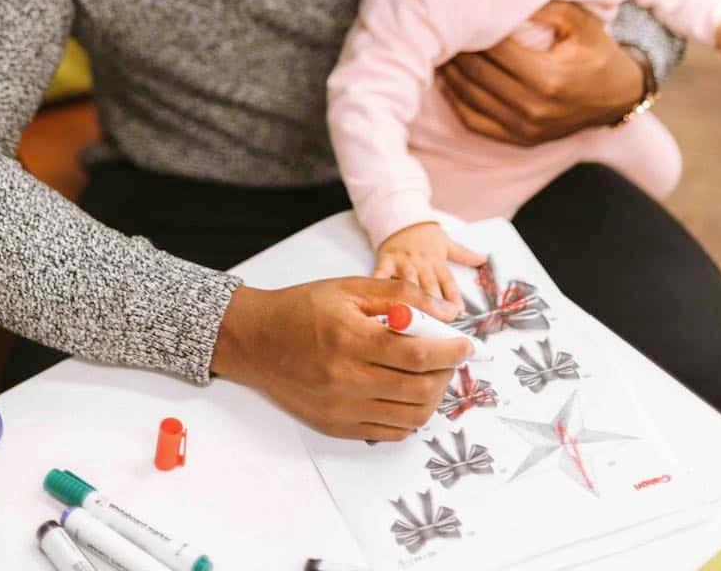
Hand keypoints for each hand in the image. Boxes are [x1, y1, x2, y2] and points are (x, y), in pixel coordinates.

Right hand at [210, 279, 472, 440]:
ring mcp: (341, 408)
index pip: (417, 354)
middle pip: (419, 390)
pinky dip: (408, 416)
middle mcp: (346, 379)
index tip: (465, 344)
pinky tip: (406, 394)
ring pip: (410, 417)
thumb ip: (401, 296)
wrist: (255, 340)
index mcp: (350, 340)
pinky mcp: (336, 425)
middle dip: (445, 373)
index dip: (450, 351)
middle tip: (448, 357)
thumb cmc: (301, 309)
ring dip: (431, 397)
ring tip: (429, 375)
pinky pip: (389, 431)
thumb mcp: (350, 289)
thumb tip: (445, 313)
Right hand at [374, 222, 483, 308]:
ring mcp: (403, 263)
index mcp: (437, 262)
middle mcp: (421, 264)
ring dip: (410, 301)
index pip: (449, 283)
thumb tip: (484, 258)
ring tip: (412, 318)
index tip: (457, 313)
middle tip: (436, 323)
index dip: (454, 299)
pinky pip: (381, 275)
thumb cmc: (424, 234)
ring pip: (408, 284)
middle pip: (429, 288)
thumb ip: (465, 254)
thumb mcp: (446, 242)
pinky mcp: (385, 261)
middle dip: (434, 307)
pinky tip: (377, 299)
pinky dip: (379, 286)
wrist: (400, 216)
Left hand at [439, 1, 642, 145]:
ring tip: (439, 54)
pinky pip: (475, 123)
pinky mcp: (519, 139)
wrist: (616, 98)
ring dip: (450, 75)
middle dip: (457, 52)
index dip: (474, 33)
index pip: (495, 51)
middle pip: (478, 74)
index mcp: (548, 77)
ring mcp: (524, 127)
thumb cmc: (597, 54)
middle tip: (441, 33)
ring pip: (471, 98)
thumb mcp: (582, 23)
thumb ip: (548, 8)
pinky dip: (456, 102)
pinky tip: (447, 83)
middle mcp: (533, 106)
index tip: (460, 17)